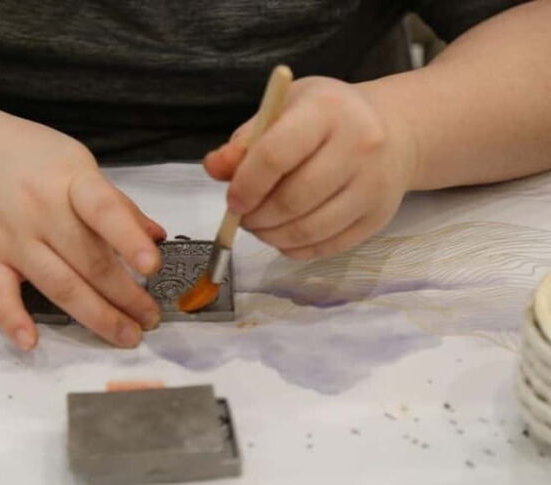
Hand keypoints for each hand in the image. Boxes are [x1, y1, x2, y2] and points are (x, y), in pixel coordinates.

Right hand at [0, 96, 165, 349]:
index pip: (104, 211)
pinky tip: (31, 342)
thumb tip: (156, 236)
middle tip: (151, 319)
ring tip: (126, 335)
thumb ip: (115, 203)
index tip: (153, 267)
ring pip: (58, 284)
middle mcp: (40, 211)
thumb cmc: (26, 155)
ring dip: (95, 315)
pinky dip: (13, 319)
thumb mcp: (76, 163)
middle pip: (88, 260)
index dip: (129, 240)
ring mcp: (10, 237)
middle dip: (125, 295)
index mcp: (70, 181)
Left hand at [203, 77, 417, 259]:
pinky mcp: (379, 217)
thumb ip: (245, 141)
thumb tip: (215, 169)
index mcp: (327, 110)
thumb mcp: (284, 110)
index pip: (275, 155)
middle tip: (244, 217)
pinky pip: (326, 247)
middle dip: (257, 217)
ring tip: (261, 226)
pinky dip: (295, 249)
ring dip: (273, 236)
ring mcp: (374, 185)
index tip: (232, 200)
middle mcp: (359, 145)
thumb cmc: (327, 117)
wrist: (394, 130)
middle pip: (293, 200)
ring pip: (309, 230)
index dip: (246, 185)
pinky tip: (284, 236)